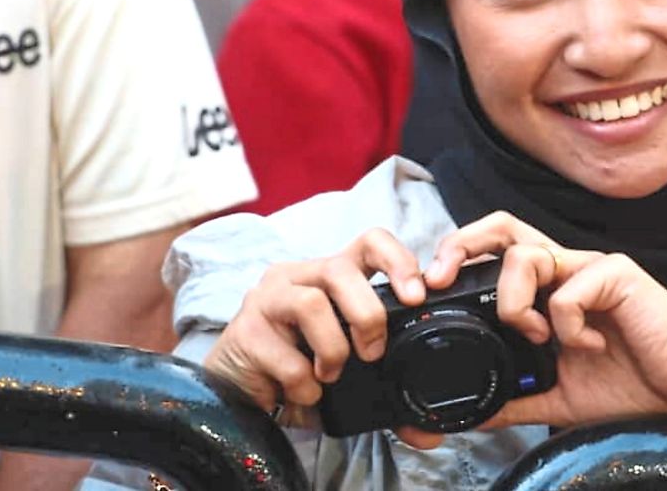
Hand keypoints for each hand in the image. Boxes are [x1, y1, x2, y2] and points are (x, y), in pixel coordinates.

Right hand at [202, 228, 438, 444]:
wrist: (237, 396)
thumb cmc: (297, 370)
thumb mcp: (347, 366)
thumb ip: (385, 380)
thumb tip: (429, 425)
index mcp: (331, 275)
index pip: (369, 242)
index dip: (399, 260)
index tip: (418, 296)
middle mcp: (298, 276)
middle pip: (340, 268)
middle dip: (367, 315)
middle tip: (372, 353)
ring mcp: (266, 299)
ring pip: (312, 303)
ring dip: (332, 349)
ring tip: (329, 375)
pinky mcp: (243, 331)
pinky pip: (285, 354)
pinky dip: (304, 383)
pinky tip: (303, 392)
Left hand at [424, 213, 666, 438]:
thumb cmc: (635, 383)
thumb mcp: (559, 396)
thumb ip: (516, 399)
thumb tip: (469, 416)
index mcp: (550, 288)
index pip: (496, 253)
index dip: (458, 260)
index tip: (431, 292)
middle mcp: (565, 269)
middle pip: (502, 227)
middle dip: (460, 244)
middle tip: (440, 280)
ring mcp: (590, 267)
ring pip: (523, 256)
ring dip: (514, 304)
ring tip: (538, 338)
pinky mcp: (615, 275)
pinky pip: (566, 292)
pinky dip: (567, 328)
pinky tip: (591, 346)